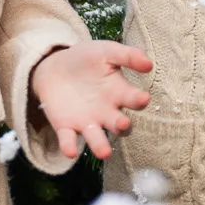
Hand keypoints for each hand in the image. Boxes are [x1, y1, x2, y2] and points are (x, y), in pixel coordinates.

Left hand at [29, 40, 153, 160]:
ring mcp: (87, 122)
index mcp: (118, 93)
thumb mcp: (106, 52)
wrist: (55, 66)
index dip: (139, 100)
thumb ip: (127, 56)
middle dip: (122, 126)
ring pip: (97, 139)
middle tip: (123, 124)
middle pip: (119, 125)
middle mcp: (106, 113)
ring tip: (104, 152)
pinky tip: (70, 151)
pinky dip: (69, 146)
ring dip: (100, 145)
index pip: (133, 100)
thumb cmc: (87, 59)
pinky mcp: (66, 127)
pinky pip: (69, 139)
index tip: (143, 98)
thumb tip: (149, 64)